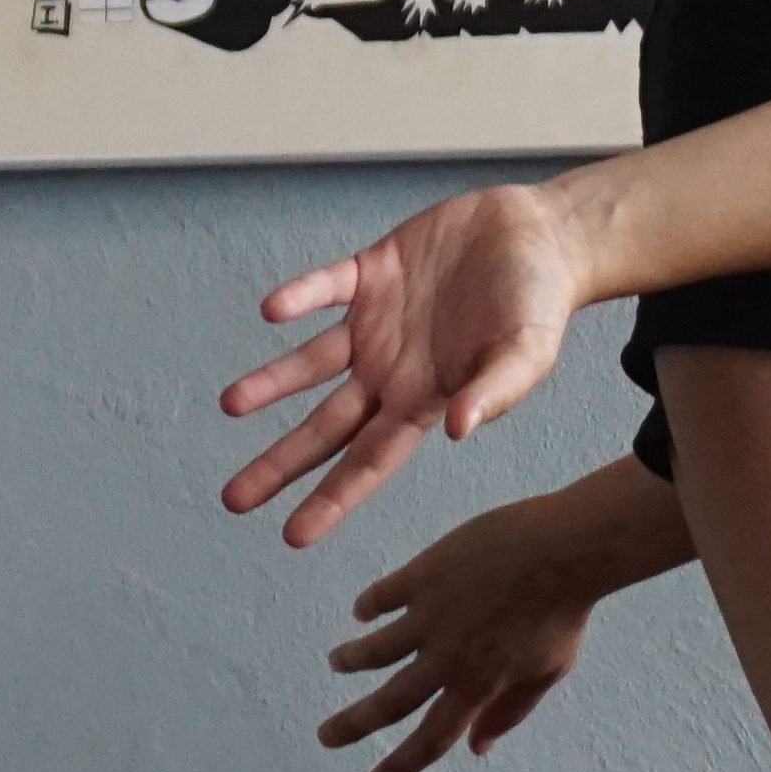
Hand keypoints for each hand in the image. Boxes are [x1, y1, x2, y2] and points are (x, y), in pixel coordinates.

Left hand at [222, 179, 588, 547]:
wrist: (540, 236)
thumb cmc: (540, 307)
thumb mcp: (528, 356)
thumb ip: (495, 393)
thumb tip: (458, 429)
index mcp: (423, 401)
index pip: (368, 461)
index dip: (331, 499)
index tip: (293, 535)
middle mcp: (390, 371)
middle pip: (325, 427)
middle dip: (280, 463)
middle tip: (234, 499)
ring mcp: (376, 323)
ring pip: (311, 362)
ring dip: (271, 383)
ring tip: (230, 405)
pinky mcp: (374, 270)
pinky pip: (327, 286)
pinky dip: (301, 296)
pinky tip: (273, 310)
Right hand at [317, 497, 607, 771]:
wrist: (564, 549)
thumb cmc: (563, 612)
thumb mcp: (548, 671)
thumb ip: (509, 712)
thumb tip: (478, 750)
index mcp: (477, 685)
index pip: (431, 740)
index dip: (400, 766)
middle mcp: (446, 658)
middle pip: (388, 703)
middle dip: (353, 725)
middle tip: (325, 737)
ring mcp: (430, 616)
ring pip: (375, 650)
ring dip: (352, 661)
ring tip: (336, 663)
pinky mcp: (423, 575)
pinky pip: (383, 596)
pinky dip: (368, 606)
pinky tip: (362, 611)